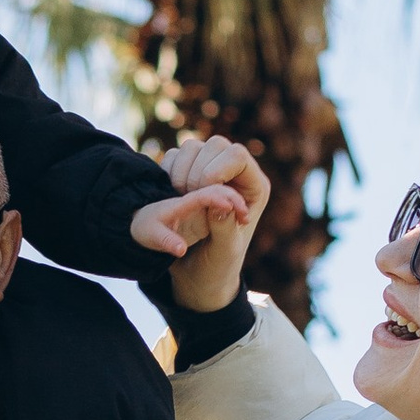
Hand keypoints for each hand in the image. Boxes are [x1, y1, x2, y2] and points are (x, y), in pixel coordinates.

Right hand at [130, 138, 269, 308]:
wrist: (195, 275)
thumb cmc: (218, 267)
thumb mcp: (225, 254)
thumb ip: (226, 230)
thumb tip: (221, 204)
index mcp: (252, 189)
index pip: (237, 155)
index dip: (217, 168)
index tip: (201, 192)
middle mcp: (233, 175)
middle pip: (215, 145)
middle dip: (196, 171)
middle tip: (188, 198)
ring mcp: (209, 171)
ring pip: (192, 147)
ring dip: (180, 172)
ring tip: (179, 200)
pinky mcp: (187, 175)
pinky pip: (172, 157)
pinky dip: (166, 173)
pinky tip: (169, 196)